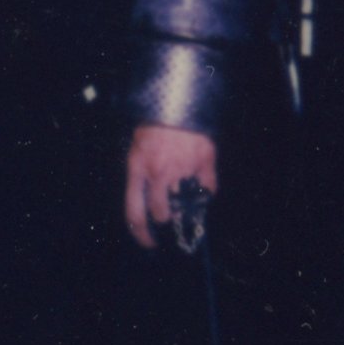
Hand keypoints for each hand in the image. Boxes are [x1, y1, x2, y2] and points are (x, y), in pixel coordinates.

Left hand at [126, 126, 217, 248]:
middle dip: (166, 216)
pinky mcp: (204, 161)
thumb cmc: (154, 125)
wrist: (177, 101)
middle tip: (169, 212)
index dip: (141, 234)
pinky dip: (207, 189)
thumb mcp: (137, 149)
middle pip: (161, 213)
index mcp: (138, 169)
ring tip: (184, 182)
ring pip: (187, 202)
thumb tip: (149, 202)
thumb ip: (141, 175)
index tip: (149, 243)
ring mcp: (182, 168)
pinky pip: (209, 189)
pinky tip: (202, 179)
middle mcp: (158, 172)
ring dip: (187, 200)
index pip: (134, 213)